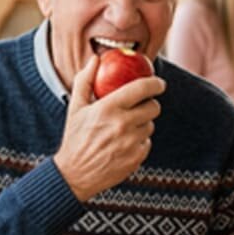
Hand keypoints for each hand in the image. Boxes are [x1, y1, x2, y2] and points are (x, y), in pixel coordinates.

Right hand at [53, 55, 165, 200]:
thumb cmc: (75, 137)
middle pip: (153, 107)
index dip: (155, 83)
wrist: (75, 174)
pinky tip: (124, 143)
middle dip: (150, 104)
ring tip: (126, 127)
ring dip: (143, 123)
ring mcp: (131, 142)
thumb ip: (85, 80)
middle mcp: (122, 124)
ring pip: (150, 125)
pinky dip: (139, 141)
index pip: (142, 88)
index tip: (159, 83)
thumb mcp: (75, 107)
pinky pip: (147, 142)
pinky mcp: (137, 157)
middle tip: (142, 105)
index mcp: (108, 108)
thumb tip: (96, 59)